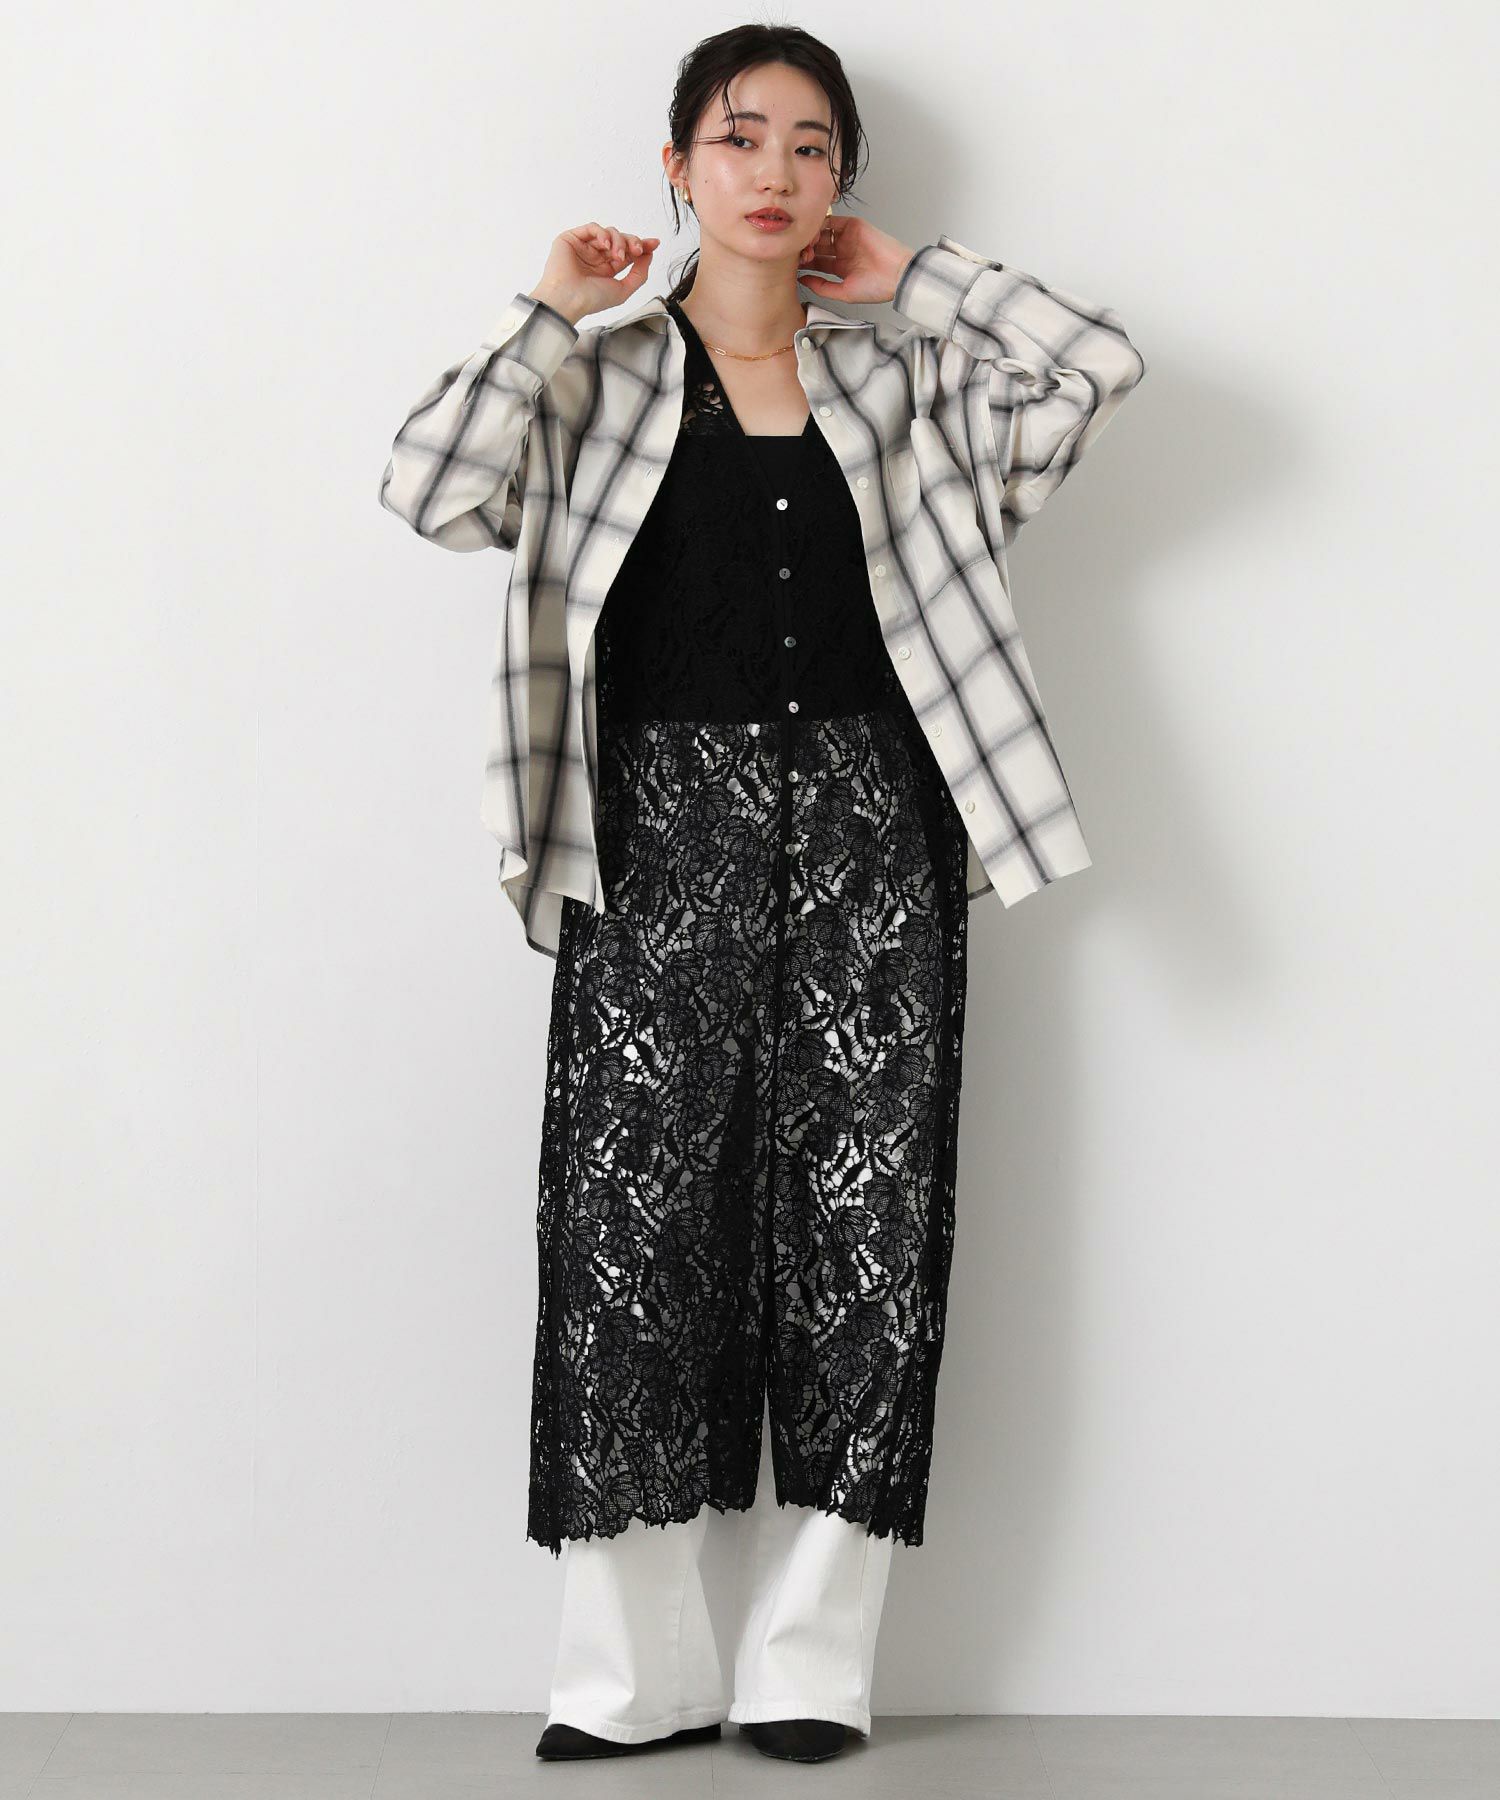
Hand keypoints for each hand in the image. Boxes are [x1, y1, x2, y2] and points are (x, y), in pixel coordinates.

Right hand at [530, 223, 660, 323]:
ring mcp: (584, 247)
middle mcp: (596, 257)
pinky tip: (606, 245)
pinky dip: (602, 233)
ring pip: (609, 232)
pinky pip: (592, 228)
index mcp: (607, 269)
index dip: (642, 246)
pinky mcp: (572, 239)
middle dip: (632, 242)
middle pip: (621, 240)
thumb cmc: (591, 300)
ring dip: (618, 241)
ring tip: (617, 255)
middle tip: (637, 250)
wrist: (568, 299)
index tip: (654, 243)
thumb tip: (649, 254)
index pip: (627, 252)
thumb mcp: (623, 290)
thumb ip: (639, 274)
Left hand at [797, 215, 914, 305]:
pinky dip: (821, 225)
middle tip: (799, 255)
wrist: (896, 274)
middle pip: (817, 246)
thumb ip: (822, 287)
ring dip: (811, 237)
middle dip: (805, 249)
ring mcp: (847, 237)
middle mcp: (843, 251)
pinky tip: (814, 234)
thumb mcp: (844, 293)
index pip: (817, 262)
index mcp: (840, 268)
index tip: (793, 267)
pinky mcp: (853, 225)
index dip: (805, 263)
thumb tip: (802, 280)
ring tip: (806, 246)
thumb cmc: (876, 288)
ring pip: (822, 233)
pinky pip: (832, 220)